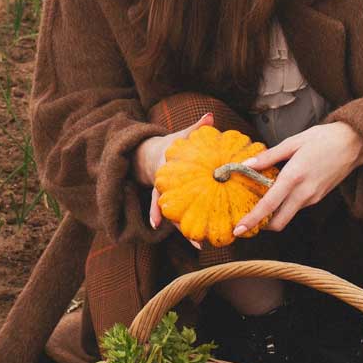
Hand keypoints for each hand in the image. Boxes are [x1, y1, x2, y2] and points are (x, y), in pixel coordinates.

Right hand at [140, 114, 214, 245]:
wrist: (152, 156)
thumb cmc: (170, 147)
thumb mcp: (180, 135)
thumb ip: (195, 128)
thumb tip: (210, 116)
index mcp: (164, 173)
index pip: (159, 191)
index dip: (157, 207)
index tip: (155, 222)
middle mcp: (165, 189)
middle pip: (170, 210)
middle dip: (179, 226)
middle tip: (193, 239)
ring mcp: (169, 198)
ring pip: (177, 217)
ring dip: (187, 232)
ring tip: (201, 246)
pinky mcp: (176, 202)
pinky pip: (183, 216)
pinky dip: (191, 227)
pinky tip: (203, 240)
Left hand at [231, 122, 362, 236]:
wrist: (354, 143)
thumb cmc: (323, 138)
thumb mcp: (293, 141)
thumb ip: (269, 156)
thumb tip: (246, 164)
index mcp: (294, 176)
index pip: (269, 204)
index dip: (252, 219)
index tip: (238, 229)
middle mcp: (304, 192)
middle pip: (279, 222)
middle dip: (262, 226)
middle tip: (247, 221)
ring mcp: (313, 197)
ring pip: (288, 215)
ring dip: (274, 215)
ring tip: (260, 203)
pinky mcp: (319, 197)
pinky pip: (297, 207)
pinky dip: (285, 206)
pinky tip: (280, 193)